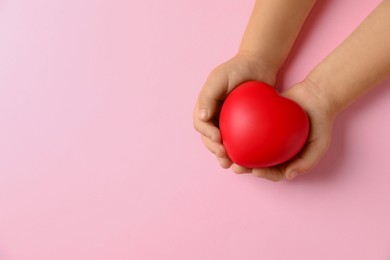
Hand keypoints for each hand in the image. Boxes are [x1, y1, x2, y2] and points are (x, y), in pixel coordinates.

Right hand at [193, 52, 276, 168]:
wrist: (259, 65)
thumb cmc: (237, 68)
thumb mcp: (219, 78)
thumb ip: (208, 96)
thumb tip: (202, 118)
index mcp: (206, 106)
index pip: (201, 125)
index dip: (207, 135)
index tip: (218, 139)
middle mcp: (215, 116)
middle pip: (209, 138)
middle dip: (215, 150)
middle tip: (225, 157)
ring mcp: (228, 122)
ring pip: (222, 143)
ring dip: (225, 155)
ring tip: (232, 164)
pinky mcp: (243, 126)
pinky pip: (240, 141)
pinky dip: (240, 151)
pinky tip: (247, 159)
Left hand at [233, 80, 336, 180]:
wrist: (317, 95)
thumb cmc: (321, 122)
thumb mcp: (320, 144)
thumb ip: (307, 161)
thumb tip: (288, 176)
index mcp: (288, 158)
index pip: (274, 171)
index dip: (263, 174)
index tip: (255, 172)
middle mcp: (276, 149)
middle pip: (258, 162)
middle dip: (245, 167)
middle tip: (235, 166)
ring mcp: (267, 136)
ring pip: (249, 147)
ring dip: (237, 153)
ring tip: (226, 153)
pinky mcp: (261, 121)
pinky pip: (248, 128)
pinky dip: (239, 131)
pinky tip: (229, 132)